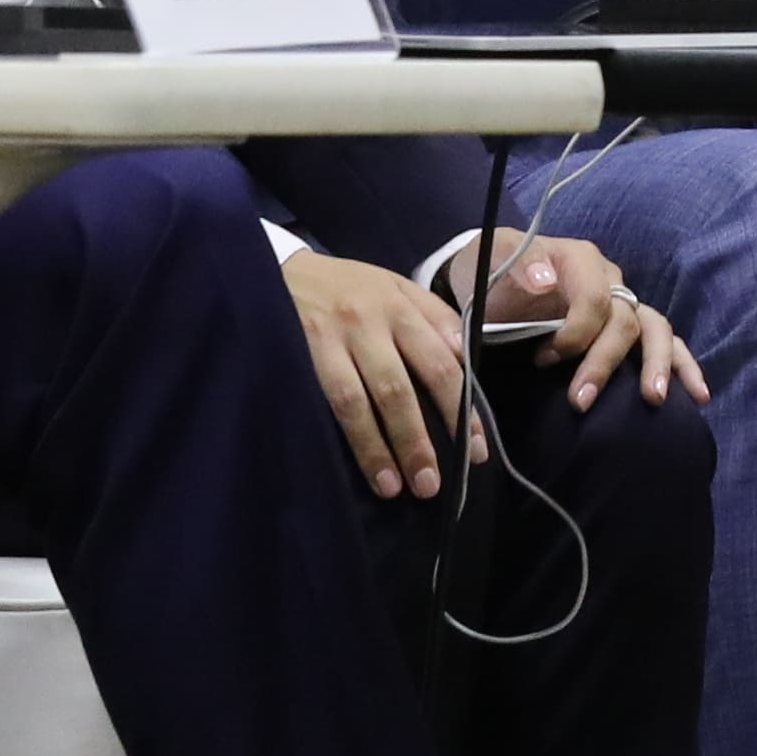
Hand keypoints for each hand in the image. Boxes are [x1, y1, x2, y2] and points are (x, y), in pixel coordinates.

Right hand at [277, 249, 472, 500]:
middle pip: (401, 388)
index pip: (442, 363)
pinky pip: (325, 400)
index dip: (460, 410)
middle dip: (419, 440)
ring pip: (360, 401)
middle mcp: (370, 322)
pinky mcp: (299, 352)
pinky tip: (356, 464)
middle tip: (431, 483)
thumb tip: (469, 363)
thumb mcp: (397, 287)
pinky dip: (344, 435)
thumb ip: (434, 319)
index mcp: (403, 306)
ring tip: (394, 487)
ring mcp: (332, 338)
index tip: (474, 450)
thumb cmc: (349, 287)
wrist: (282, 268)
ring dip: (378, 448)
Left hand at [463, 230, 702, 409]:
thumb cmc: (488, 273)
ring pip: (656, 329)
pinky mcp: (628, 326)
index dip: (573, 334)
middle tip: (579, 402)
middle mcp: (610, 279)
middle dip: (605, 363)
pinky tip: (697, 395)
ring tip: (654, 399)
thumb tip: (546, 281)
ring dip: (657, 365)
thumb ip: (514, 267)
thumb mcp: (488, 259)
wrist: (488, 280)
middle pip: (624, 320)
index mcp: (579, 259)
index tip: (541, 359)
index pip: (594, 299)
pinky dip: (683, 366)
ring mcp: (623, 303)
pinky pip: (666, 341)